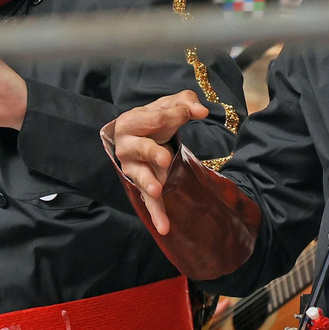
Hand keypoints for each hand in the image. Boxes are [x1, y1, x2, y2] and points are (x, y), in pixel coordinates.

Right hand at [108, 90, 207, 234]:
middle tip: (165, 158)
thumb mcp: (171, 105)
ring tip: (157, 190)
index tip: (188, 114)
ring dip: (148, 183)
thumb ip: (186, 101)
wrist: (144, 137)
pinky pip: (149, 202)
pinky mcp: (143, 186)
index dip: (172, 116)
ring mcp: (133, 168)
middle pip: (139, 148)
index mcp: (130, 122)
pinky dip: (156, 214)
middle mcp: (126, 146)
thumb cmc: (157, 119)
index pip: (152, 118)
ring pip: (139, 176)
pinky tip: (164, 227)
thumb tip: (201, 111)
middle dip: (151, 152)